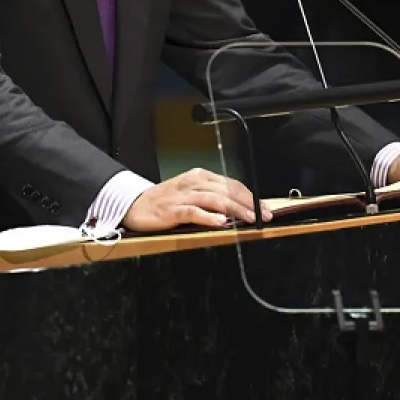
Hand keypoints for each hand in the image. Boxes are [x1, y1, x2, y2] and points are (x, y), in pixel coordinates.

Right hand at [122, 167, 272, 231]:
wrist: (134, 205)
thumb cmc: (166, 201)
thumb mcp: (192, 194)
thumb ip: (212, 199)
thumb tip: (239, 210)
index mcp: (200, 176)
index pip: (231, 184)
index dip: (250, 196)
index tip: (264, 208)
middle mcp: (194, 182)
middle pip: (227, 191)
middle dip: (248, 204)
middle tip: (264, 216)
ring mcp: (183, 195)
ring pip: (215, 200)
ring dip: (235, 210)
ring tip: (249, 219)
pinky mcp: (172, 209)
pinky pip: (193, 212)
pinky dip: (208, 217)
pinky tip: (220, 222)